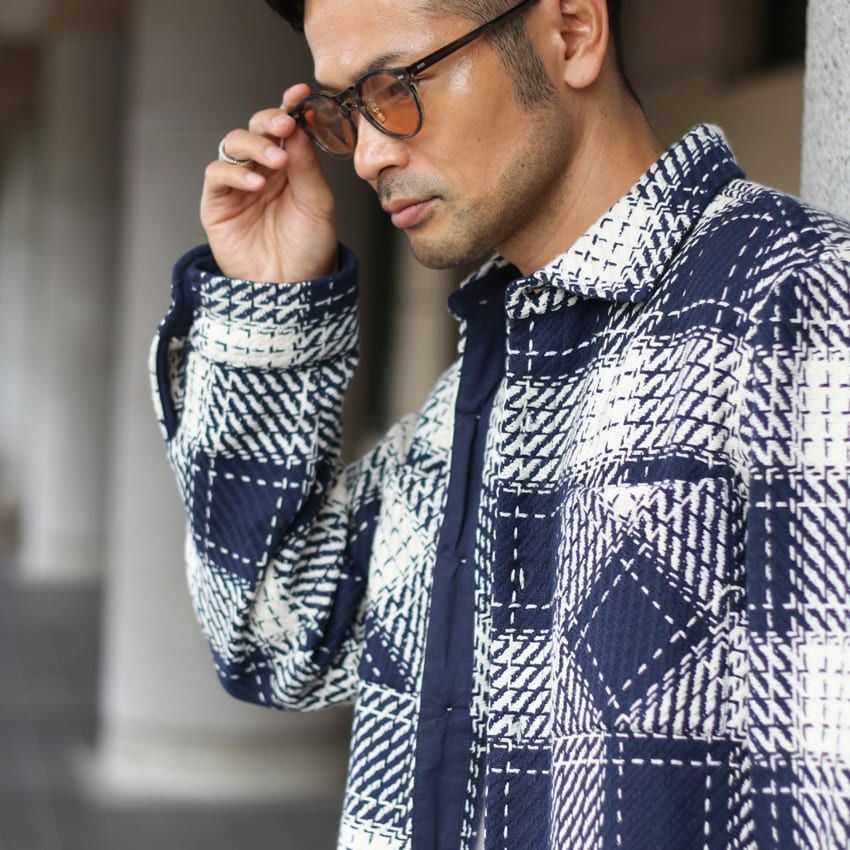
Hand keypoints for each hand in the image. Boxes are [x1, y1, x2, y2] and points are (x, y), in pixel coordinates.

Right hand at [200, 84, 338, 282]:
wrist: (292, 290)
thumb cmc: (309, 249)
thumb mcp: (318, 205)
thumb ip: (307, 166)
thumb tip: (296, 126)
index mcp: (290, 167)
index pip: (285, 128)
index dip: (289, 107)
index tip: (299, 93)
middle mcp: (263, 170)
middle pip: (257, 129)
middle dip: (269, 121)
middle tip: (284, 126)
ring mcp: (238, 186)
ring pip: (234, 144)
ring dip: (254, 146)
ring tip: (275, 162)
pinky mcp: (217, 204)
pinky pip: (217, 174)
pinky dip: (235, 173)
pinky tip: (256, 183)